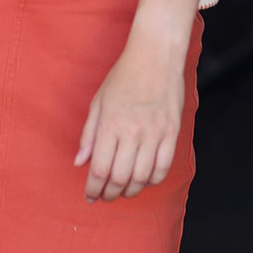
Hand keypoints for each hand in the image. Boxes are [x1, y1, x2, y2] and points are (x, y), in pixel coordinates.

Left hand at [74, 32, 185, 202]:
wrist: (155, 56)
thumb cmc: (123, 76)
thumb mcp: (98, 101)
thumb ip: (88, 135)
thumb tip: (80, 163)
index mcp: (110, 124)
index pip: (100, 169)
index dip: (93, 188)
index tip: (90, 196)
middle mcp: (132, 131)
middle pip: (120, 178)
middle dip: (109, 194)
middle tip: (105, 196)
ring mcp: (155, 133)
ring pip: (142, 177)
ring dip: (130, 190)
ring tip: (123, 190)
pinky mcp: (172, 132)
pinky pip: (163, 168)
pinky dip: (152, 180)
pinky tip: (144, 179)